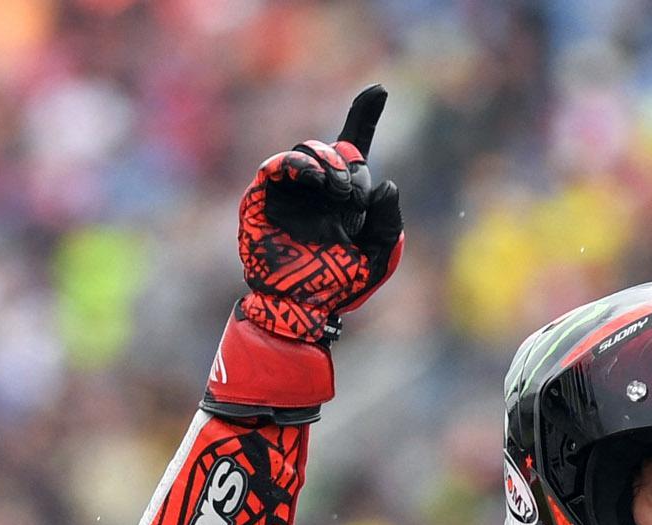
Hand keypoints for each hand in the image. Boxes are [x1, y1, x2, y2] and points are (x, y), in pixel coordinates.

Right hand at [237, 85, 404, 343]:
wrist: (302, 307)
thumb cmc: (339, 284)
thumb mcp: (378, 254)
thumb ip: (388, 220)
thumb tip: (385, 183)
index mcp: (345, 195)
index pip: (354, 148)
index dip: (364, 116)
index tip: (380, 89)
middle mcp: (317, 187)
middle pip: (333, 147)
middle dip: (349, 163)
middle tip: (351, 193)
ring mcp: (290, 190)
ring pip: (306, 150)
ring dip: (326, 162)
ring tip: (337, 190)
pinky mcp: (263, 197)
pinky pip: (277, 165)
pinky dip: (297, 164)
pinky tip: (314, 179)